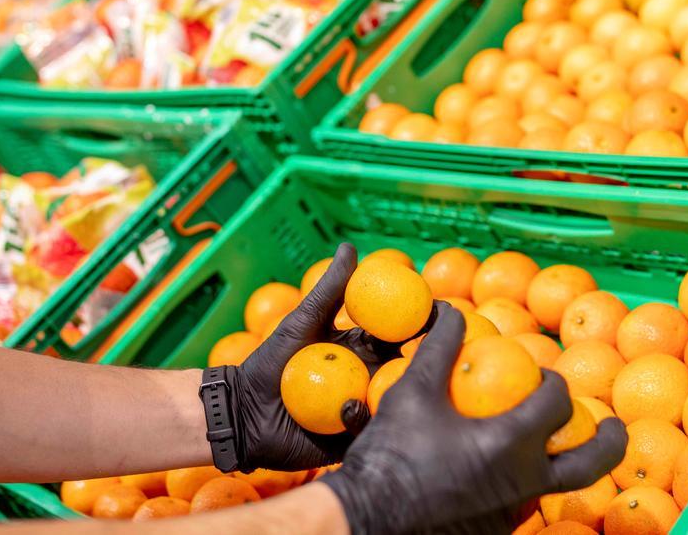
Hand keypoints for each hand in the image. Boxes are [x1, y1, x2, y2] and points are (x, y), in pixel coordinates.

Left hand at [231, 243, 427, 471]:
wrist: (242, 412)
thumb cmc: (269, 364)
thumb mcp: (302, 323)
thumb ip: (329, 290)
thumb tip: (351, 246)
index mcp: (360, 352)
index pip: (398, 336)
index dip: (420, 325)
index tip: (441, 311)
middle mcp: (367, 380)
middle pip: (405, 370)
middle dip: (428, 360)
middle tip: (445, 348)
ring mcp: (362, 411)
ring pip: (393, 403)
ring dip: (405, 394)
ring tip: (408, 384)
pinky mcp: (352, 440)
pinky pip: (369, 431)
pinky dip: (368, 421)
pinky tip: (357, 409)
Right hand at [321, 302, 627, 533]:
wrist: (364, 519)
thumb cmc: (390, 454)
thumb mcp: (411, 392)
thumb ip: (439, 348)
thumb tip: (453, 311)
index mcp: (510, 444)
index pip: (557, 405)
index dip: (556, 384)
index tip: (545, 377)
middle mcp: (523, 484)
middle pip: (591, 464)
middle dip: (610, 441)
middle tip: (612, 425)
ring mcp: (511, 516)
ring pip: (554, 488)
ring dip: (558, 465)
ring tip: (547, 447)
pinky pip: (521, 507)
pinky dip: (521, 487)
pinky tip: (498, 476)